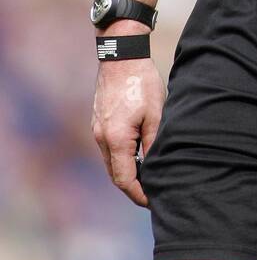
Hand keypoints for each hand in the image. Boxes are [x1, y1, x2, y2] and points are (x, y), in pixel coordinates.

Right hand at [91, 56, 165, 206]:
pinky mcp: (98, 123)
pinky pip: (109, 150)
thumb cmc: (142, 83)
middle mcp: (102, 138)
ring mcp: (97, 130)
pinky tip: (139, 157)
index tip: (154, 202)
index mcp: (117, 139)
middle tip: (154, 195)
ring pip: (112, 163)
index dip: (139, 195)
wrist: (121, 57)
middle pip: (116, 175)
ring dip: (128, 173)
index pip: (125, 180)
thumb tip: (156, 169)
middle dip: (134, 188)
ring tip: (150, 178)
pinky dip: (122, 159)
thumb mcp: (156, 115)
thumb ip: (154, 144)